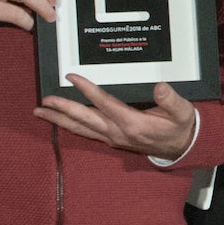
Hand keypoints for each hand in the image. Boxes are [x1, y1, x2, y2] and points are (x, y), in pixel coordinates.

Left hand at [34, 75, 197, 160]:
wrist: (182, 147)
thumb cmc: (180, 126)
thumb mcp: (182, 111)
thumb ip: (171, 99)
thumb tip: (159, 86)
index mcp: (133, 123)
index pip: (104, 103)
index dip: (86, 89)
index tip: (71, 77)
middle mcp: (118, 132)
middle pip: (84, 119)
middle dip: (63, 109)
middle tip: (44, 101)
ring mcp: (113, 137)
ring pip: (81, 128)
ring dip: (60, 119)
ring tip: (41, 112)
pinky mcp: (112, 139)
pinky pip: (86, 132)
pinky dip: (71, 126)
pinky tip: (60, 121)